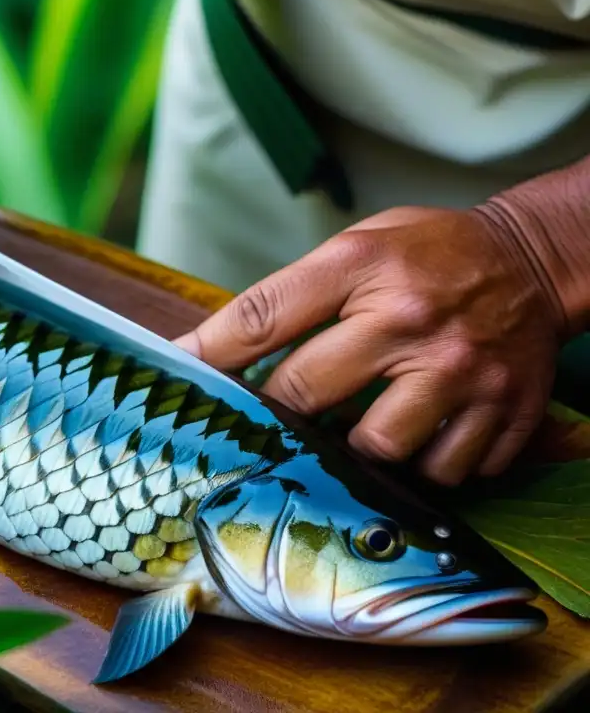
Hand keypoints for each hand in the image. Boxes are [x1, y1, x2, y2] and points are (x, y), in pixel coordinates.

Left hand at [174, 204, 568, 485]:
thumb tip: (221, 350)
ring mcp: (462, 371)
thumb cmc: (432, 253)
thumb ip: (297, 292)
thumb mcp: (361, 243)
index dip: (209, 351)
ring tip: (369, 420)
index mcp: (364, 266)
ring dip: (360, 447)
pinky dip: (426, 462)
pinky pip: (444, 469)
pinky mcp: (505, 412)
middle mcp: (410, 320)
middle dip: (281, 412)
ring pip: (378, 449)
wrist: (536, 260)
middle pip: (306, 395)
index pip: (262, 315)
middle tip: (281, 413)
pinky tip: (427, 431)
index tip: (178, 372)